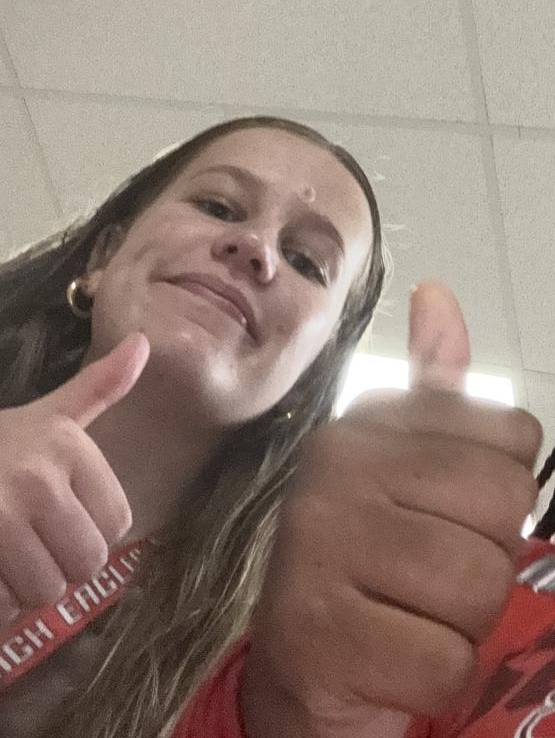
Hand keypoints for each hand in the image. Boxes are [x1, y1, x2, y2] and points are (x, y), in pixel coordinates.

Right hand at [0, 333, 148, 623]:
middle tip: (32, 544)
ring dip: (26, 589)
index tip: (61, 516)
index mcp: (66, 446)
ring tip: (7, 556)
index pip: (117, 523)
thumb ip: (100, 387)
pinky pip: (5, 608)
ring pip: (45, 592)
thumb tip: (143, 342)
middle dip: (61, 565)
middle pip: (86, 563)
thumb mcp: (49, 414)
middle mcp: (35, 478)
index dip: (91, 530)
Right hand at [244, 281, 541, 733]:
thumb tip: (436, 291)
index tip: (449, 514)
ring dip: (465, 622)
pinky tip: (395, 662)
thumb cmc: (373, 563)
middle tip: (434, 576)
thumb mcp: (405, 468)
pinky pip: (448, 661)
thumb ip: (435, 391)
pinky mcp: (324, 639)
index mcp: (365, 423)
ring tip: (415, 616)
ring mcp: (321, 550)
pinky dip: (439, 676)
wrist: (303, 678)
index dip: (502, 494)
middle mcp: (335, 470)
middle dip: (489, 558)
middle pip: (505, 506)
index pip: (514, 436)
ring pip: (481, 584)